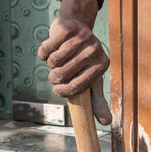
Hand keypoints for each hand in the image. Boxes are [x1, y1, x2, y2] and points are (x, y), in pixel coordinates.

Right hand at [38, 0, 110, 123]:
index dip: (63, 91)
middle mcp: (94, 49)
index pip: (76, 87)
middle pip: (62, 74)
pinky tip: (52, 48)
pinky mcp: (67, 28)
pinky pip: (46, 49)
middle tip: (57, 72)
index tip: (58, 89)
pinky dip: (44, 52)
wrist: (77, 27)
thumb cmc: (84, 60)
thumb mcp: (93, 80)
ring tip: (58, 58)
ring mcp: (81, 37)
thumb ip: (98, 102)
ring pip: (53, 61)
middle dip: (54, 77)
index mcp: (102, 65)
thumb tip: (106, 123)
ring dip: (50, 63)